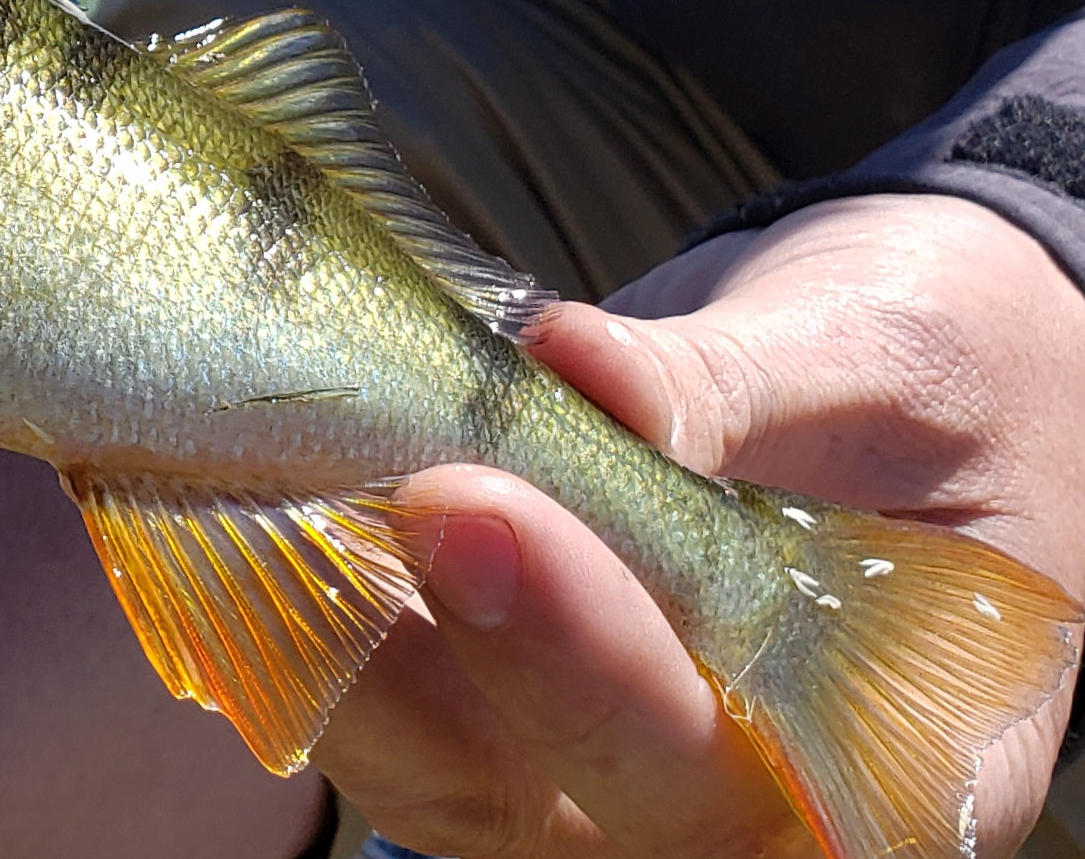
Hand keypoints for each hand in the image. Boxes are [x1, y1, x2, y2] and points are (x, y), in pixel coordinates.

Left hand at [318, 194, 1084, 856]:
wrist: (890, 370)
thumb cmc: (937, 377)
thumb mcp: (879, 360)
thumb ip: (731, 387)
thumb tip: (577, 368)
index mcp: (889, 769)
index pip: (724, 780)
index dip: (589, 671)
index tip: (482, 505)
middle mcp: (716, 805)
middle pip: (535, 792)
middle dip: (432, 642)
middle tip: (378, 479)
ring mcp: (569, 766)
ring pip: (415, 751)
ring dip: (325, 618)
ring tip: (267, 463)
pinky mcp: (466, 692)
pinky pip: (353, 680)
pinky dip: (284, 584)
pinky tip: (227, 478)